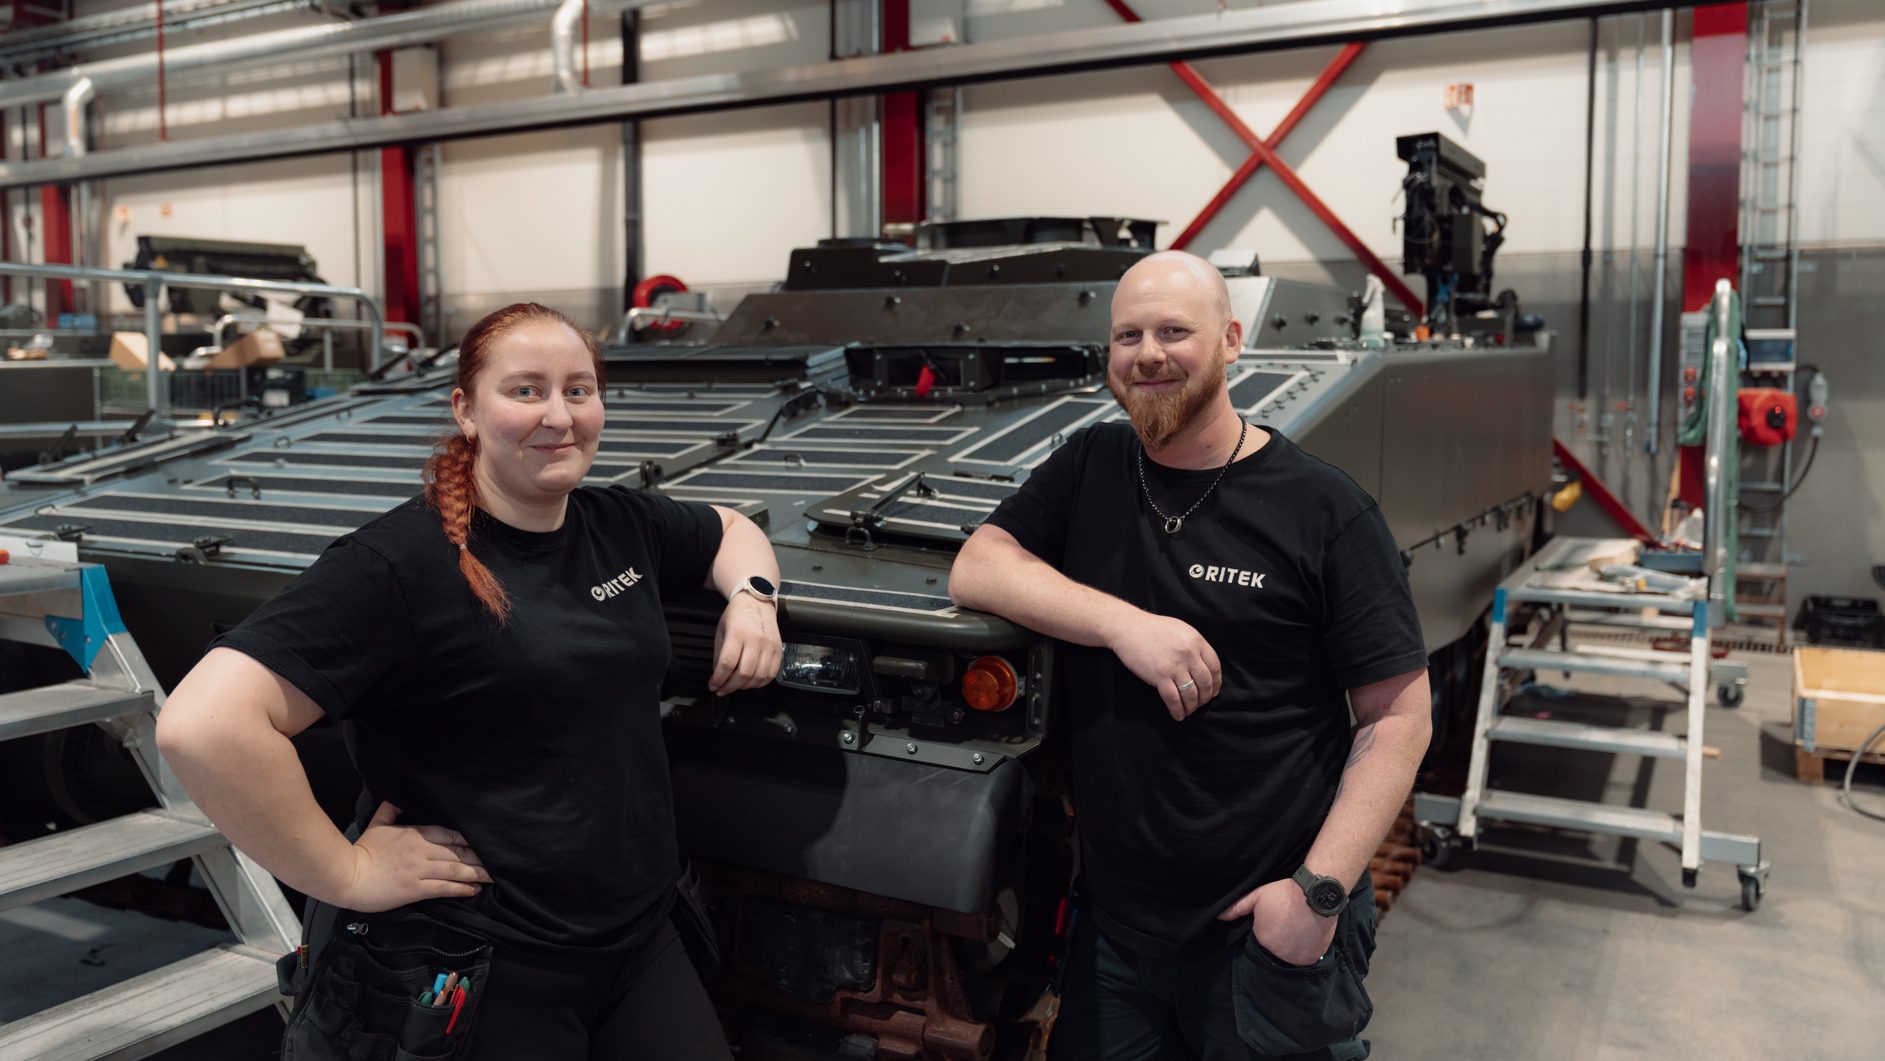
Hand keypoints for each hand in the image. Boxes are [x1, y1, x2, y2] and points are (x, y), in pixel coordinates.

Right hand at [339, 802, 492, 912]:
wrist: (348, 875)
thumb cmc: (362, 850)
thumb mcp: (377, 824)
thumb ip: (390, 810)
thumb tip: (395, 797)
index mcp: (415, 833)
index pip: (450, 834)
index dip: (469, 840)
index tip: (484, 844)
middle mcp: (422, 850)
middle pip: (458, 852)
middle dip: (479, 858)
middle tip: (497, 861)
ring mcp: (420, 870)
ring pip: (456, 869)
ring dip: (477, 873)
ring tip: (493, 876)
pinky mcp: (415, 888)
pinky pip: (444, 887)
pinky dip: (462, 888)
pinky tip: (475, 889)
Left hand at [710, 594, 782, 694]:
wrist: (757, 602)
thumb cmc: (737, 614)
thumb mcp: (721, 631)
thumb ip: (719, 654)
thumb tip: (718, 675)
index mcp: (737, 633)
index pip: (727, 663)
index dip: (719, 679)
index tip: (713, 686)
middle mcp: (755, 640)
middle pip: (743, 673)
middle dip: (730, 687)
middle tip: (722, 690)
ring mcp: (769, 645)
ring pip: (758, 677)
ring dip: (745, 687)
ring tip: (736, 686)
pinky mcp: (778, 649)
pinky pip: (771, 673)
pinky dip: (760, 683)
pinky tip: (751, 682)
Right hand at [1104, 611, 1221, 719]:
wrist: (1128, 628)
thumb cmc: (1153, 629)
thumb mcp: (1181, 630)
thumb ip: (1194, 646)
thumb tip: (1203, 666)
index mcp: (1196, 641)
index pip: (1215, 667)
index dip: (1216, 683)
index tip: (1214, 691)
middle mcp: (1189, 654)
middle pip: (1205, 683)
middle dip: (1205, 698)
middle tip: (1200, 703)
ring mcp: (1175, 665)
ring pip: (1191, 694)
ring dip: (1192, 706)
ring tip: (1188, 710)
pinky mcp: (1160, 676)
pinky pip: (1174, 699)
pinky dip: (1178, 710)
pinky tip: (1178, 715)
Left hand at [1219, 877, 1338, 966]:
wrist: (1317, 894)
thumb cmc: (1285, 893)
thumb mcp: (1258, 896)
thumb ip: (1237, 907)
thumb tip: (1219, 916)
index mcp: (1262, 940)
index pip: (1259, 940)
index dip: (1265, 930)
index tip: (1273, 920)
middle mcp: (1278, 954)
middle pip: (1274, 949)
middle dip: (1277, 939)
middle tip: (1285, 924)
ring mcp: (1296, 958)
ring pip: (1289, 955)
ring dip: (1291, 947)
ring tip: (1296, 930)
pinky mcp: (1312, 958)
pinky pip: (1304, 958)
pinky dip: (1304, 950)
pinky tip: (1306, 936)